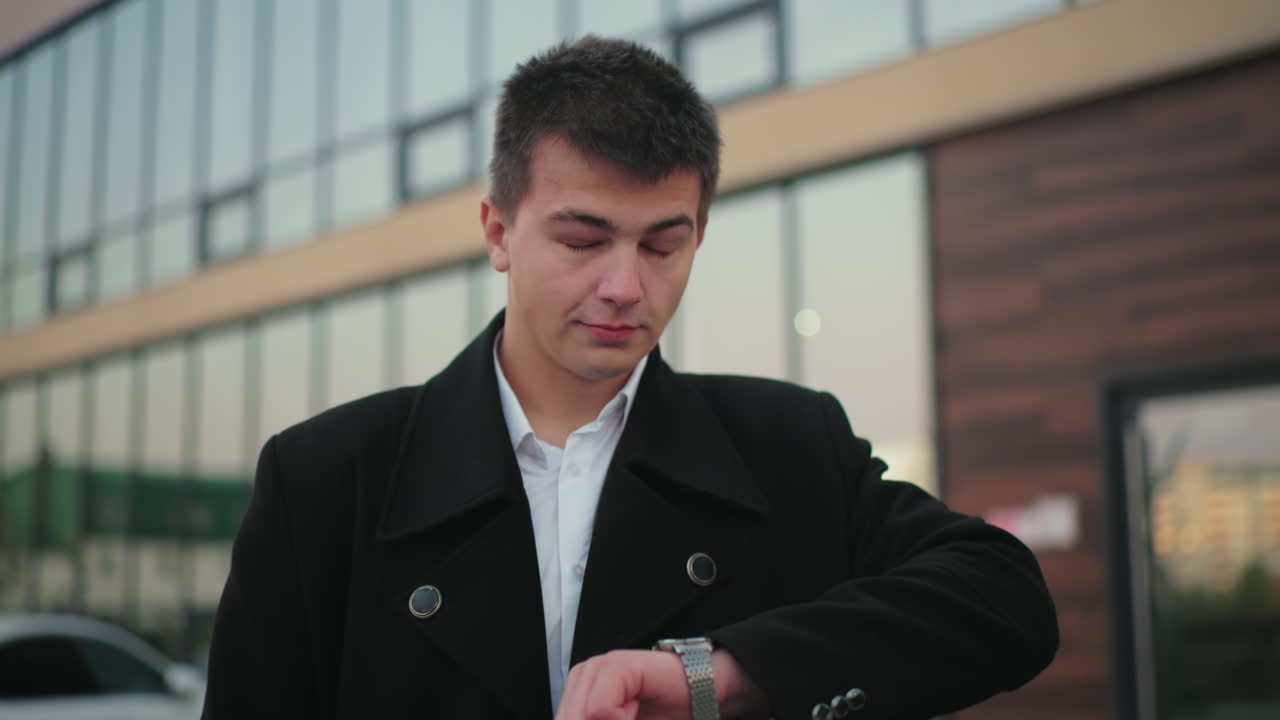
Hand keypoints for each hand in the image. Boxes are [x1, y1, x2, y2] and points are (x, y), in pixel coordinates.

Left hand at [554, 648, 767, 719]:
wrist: (700, 692)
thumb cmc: (662, 713)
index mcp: (577, 694)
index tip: (625, 719)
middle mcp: (582, 677)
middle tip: (631, 717)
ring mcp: (597, 668)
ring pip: (580, 718)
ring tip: (633, 715)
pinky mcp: (617, 666)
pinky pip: (600, 709)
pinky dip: (620, 719)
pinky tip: (636, 711)